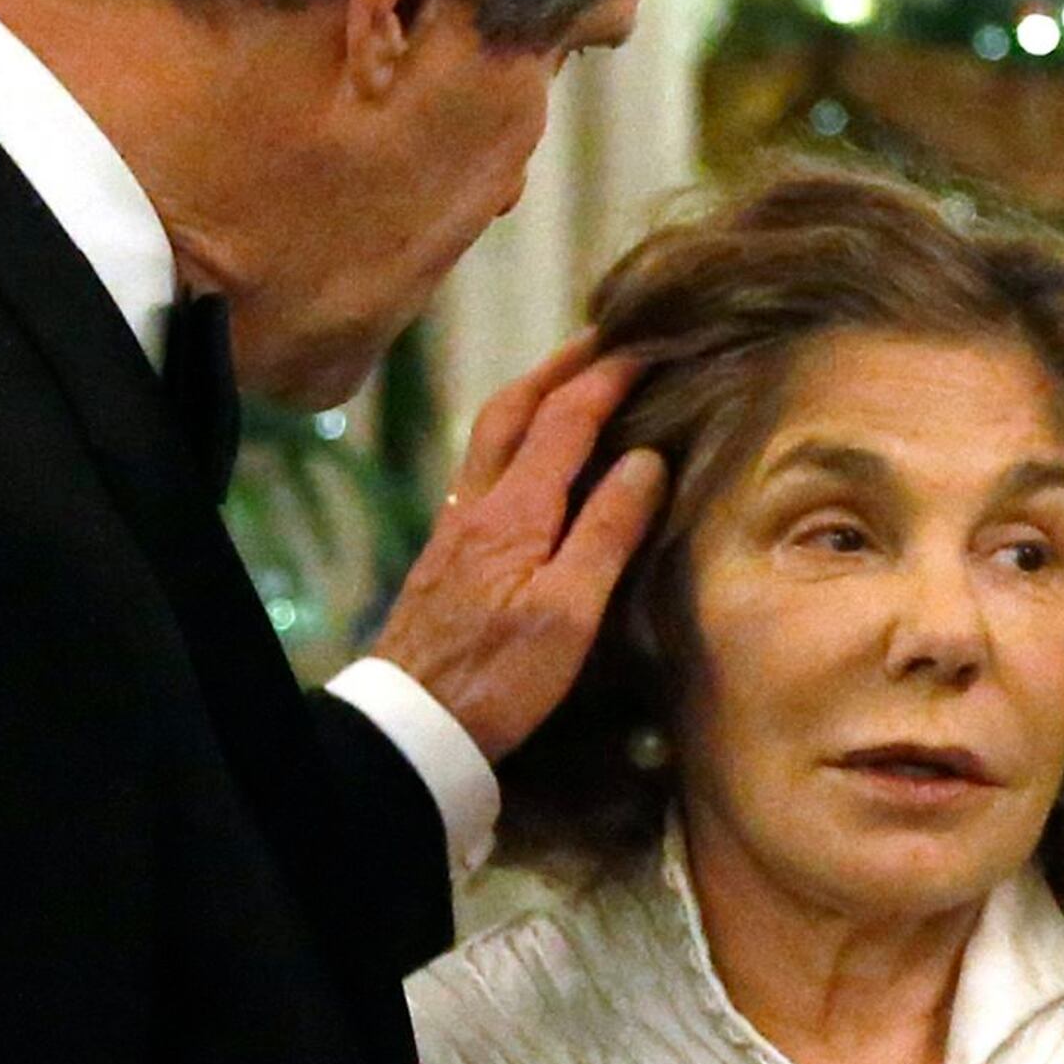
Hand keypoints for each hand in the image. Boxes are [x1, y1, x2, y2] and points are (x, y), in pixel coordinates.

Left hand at [365, 332, 667, 760]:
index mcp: (516, 509)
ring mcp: (456, 524)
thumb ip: (607, 531)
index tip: (651, 345)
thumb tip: (646, 458)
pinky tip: (530, 458)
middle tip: (603, 339)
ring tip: (569, 382)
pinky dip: (515, 438)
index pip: (567, 418)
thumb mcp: (570, 613)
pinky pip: (483, 467)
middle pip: (514, 408)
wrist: (413, 724)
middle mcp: (478, 500)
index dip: (609, 376)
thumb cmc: (499, 678)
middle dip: (561, 366)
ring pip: (491, 434)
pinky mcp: (447, 552)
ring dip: (532, 395)